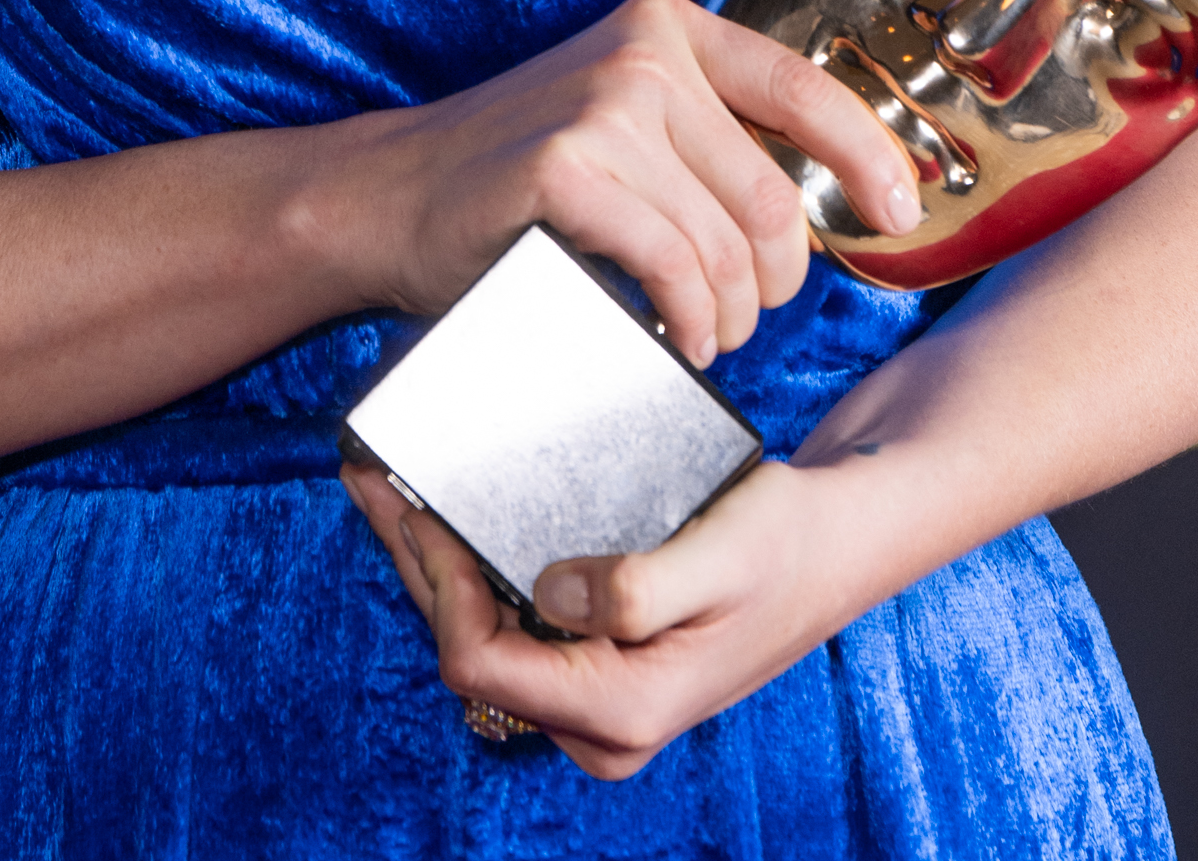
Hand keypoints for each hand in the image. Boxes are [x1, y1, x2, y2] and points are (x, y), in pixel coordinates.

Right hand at [335, 0, 919, 362]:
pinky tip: (673, 335)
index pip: (804, 89)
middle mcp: (644, 53)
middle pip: (773, 197)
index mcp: (668, 29)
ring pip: (728, 244)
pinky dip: (686, 318)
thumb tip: (824, 197)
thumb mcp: (624, 125)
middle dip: (774, 283)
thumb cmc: (517, 180)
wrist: (394, 198)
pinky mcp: (568, 166)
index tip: (900, 212)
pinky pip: (674, 265)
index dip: (869, 156)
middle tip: (740, 319)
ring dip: (726, 316)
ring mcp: (605, 104)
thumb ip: (710, 138)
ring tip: (700, 335)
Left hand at [342, 455, 861, 779]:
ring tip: (387, 484)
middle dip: (414, 563)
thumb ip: (637, 590)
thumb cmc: (781, 549)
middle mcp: (597, 722)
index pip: (480, 662)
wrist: (831, 551)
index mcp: (619, 710)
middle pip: (466, 649)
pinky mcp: (595, 663)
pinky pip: (510, 620)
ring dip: (432, 561)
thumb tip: (549, 594)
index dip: (437, 585)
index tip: (421, 504)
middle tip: (366, 475)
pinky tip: (447, 514)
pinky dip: (471, 565)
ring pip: (480, 634)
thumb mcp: (720, 558)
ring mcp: (593, 697)